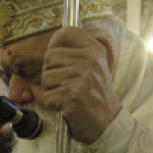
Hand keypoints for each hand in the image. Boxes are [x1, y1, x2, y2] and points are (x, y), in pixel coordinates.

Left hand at [41, 26, 120, 143]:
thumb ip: (79, 48)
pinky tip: (67, 106)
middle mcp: (89, 60)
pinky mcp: (72, 96)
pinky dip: (54, 105)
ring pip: (46, 77)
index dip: (55, 45)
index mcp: (94, 50)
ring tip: (68, 95)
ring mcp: (81, 78)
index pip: (65, 33)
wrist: (107, 123)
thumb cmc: (95, 95)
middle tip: (67, 84)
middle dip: (52, 73)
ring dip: (52, 90)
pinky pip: (48, 96)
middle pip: (49, 57)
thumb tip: (65, 29)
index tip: (59, 59)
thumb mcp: (94, 65)